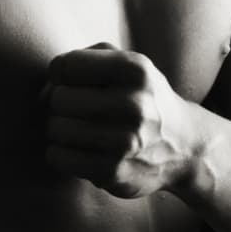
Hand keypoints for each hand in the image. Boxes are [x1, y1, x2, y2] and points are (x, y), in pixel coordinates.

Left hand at [41, 43, 195, 199]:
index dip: (61, 75)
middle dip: (61, 105)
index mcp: (135, 70)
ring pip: (54, 129)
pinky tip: (80, 150)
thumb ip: (84, 60)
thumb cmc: (142, 100)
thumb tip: (46, 88)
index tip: (74, 84)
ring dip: (60, 131)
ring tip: (82, 131)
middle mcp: (133, 104)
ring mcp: (124, 141)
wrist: (184, 147)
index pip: (66, 66)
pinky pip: (57, 157)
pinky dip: (61, 154)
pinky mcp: (113, 171)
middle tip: (80, 112)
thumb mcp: (127, 65)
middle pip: (58, 99)